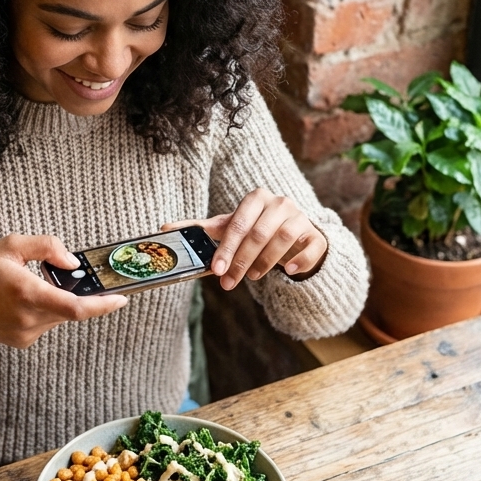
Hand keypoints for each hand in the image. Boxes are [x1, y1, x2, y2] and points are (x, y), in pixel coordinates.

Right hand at [0, 235, 127, 348]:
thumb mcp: (10, 245)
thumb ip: (46, 247)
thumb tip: (72, 261)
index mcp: (27, 293)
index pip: (76, 307)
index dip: (103, 305)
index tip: (122, 298)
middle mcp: (29, 319)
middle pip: (71, 310)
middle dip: (81, 294)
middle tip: (83, 278)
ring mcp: (26, 334)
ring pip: (59, 316)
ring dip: (59, 300)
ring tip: (33, 284)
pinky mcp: (22, 341)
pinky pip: (46, 323)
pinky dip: (45, 309)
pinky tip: (23, 298)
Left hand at [164, 188, 327, 290]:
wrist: (294, 235)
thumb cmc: (256, 229)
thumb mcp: (230, 226)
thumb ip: (201, 229)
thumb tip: (164, 228)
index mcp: (257, 198)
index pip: (239, 223)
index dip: (227, 248)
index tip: (217, 270)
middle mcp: (280, 203)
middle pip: (259, 234)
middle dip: (241, 261)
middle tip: (229, 282)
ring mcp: (301, 217)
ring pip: (283, 239)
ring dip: (265, 262)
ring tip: (252, 277)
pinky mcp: (316, 235)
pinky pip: (309, 247)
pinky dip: (298, 260)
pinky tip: (288, 271)